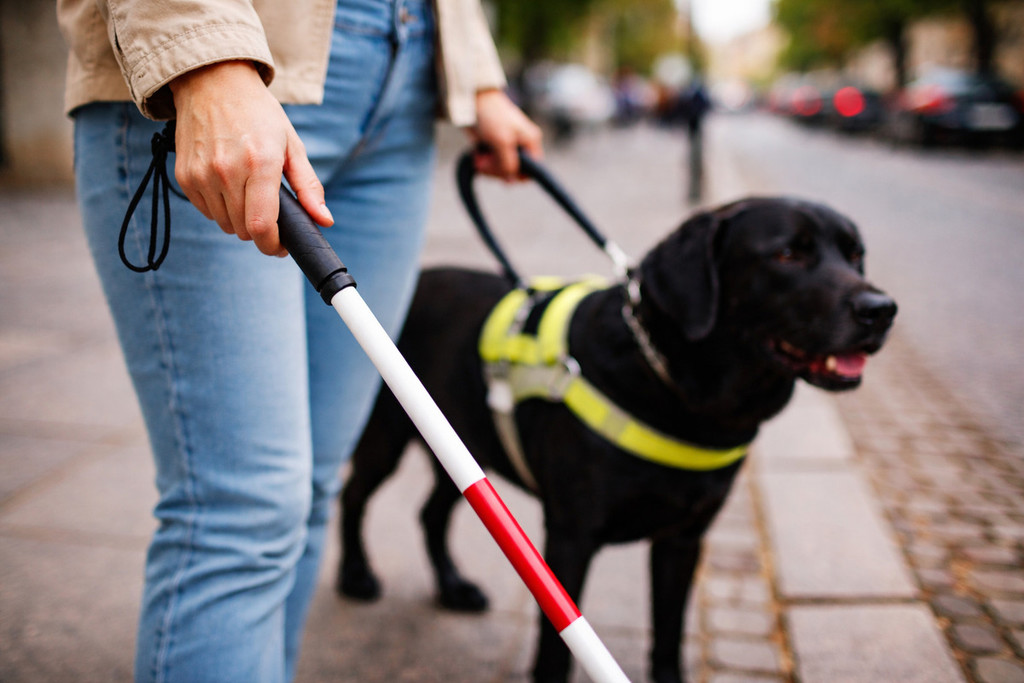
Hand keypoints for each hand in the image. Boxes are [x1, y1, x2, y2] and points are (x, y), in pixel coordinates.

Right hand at [169, 61, 332, 255]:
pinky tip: (229, 186)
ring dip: (240, 220)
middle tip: (269, 213)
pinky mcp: (185, 176)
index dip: (272, 245)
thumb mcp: (291, 145)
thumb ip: (308, 186)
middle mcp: (227, 171)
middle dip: (260, 231)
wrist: (212, 83)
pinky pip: (207, 212)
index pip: (261, 225)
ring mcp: (202, 174)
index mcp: (259, 163)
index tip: (281, 246)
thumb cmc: (259, 114)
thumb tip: (325, 220)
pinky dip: (221, 208)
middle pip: (244, 230)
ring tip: (248, 193)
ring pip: (225, 224)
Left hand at [466, 89, 542, 181]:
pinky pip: (492, 165)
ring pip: (501, 171)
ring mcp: (507, 148)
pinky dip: (483, 163)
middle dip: (498, 170)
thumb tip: (511, 180)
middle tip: (485, 161)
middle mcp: (522, 146)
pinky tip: (477, 155)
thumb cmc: (491, 116)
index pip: (533, 171)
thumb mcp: (502, 141)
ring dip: (488, 168)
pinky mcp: (494, 148)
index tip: (503, 169)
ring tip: (479, 158)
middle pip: (515, 173)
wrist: (472, 101)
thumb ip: (509, 163)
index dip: (517, 175)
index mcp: (531, 142)